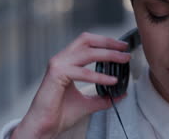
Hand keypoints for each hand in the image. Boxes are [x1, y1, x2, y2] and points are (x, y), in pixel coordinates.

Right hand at [11, 33, 130, 138]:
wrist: (43, 127)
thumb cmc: (59, 113)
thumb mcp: (87, 103)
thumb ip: (103, 97)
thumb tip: (121, 94)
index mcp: (67, 61)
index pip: (87, 43)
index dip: (106, 41)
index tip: (122, 46)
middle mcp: (61, 59)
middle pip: (87, 40)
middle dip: (108, 42)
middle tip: (125, 49)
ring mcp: (58, 65)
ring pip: (87, 52)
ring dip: (108, 54)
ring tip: (123, 60)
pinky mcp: (56, 74)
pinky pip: (83, 72)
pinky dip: (99, 76)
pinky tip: (111, 81)